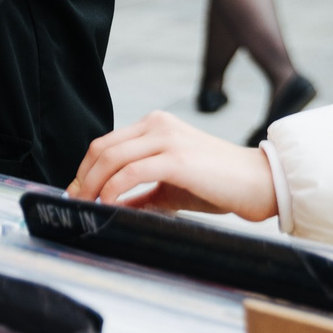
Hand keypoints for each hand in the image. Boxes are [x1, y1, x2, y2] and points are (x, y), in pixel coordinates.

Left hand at [66, 110, 280, 222]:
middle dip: (82, 178)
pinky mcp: (176, 158)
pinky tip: (108, 204)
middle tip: (74, 202)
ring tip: (87, 207)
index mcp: (156, 125)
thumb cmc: (217, 184)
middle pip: (102, 148)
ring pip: (111, 158)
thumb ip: (141, 193)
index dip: (86, 169)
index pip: (107, 143)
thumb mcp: (171, 187)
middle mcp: (158, 124)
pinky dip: (113, 190)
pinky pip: (131, 173)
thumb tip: (111, 207)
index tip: (76, 193)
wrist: (258, 183)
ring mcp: (167, 138)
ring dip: (92, 185)